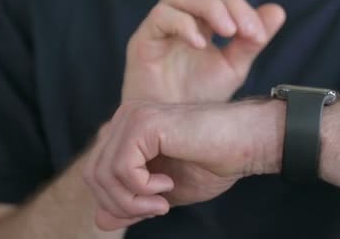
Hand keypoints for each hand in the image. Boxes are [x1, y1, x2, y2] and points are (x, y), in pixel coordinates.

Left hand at [83, 100, 284, 230]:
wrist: (246, 143)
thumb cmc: (213, 162)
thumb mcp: (164, 192)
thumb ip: (131, 203)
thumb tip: (99, 221)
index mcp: (127, 131)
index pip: (96, 173)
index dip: (118, 202)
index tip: (154, 207)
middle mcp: (124, 119)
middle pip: (93, 174)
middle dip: (120, 204)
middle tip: (156, 209)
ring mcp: (132, 117)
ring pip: (103, 173)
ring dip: (131, 200)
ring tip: (162, 201)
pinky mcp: (143, 123)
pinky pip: (121, 168)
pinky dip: (140, 188)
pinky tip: (167, 184)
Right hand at [122, 0, 285, 102]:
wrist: (170, 131)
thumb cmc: (197, 99)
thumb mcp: (232, 68)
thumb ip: (251, 41)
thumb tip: (278, 11)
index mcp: (201, 21)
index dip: (242, 7)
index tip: (259, 35)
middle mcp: (180, 18)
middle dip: (228, 3)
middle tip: (244, 30)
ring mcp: (159, 28)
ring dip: (208, 7)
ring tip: (227, 32)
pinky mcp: (141, 41)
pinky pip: (160, 17)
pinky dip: (183, 24)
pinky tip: (201, 45)